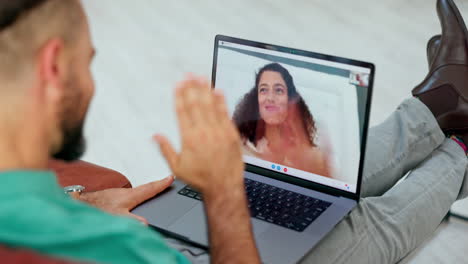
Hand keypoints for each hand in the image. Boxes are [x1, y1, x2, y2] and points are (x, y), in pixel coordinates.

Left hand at [78, 176, 173, 223]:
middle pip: (146, 188)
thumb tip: (145, 223)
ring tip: (156, 187)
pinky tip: (136, 199)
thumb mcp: (117, 217)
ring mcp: (119, 194)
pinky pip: (130, 194)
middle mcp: (126, 193)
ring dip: (147, 189)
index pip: (150, 189)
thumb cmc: (96, 209)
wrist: (79, 205)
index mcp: (130, 196)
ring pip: (137, 191)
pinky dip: (138, 194)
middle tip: (167, 181)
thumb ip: (132, 220)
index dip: (162, 184)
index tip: (171, 178)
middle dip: (157, 185)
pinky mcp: (113, 197)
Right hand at [154, 76, 244, 195]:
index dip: (179, 95)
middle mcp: (204, 132)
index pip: (182, 111)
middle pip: (196, 104)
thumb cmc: (201, 178)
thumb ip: (166, 149)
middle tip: (188, 75)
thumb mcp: (177, 167)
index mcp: (189, 138)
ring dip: (205, 90)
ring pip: (211, 105)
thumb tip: (156, 135)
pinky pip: (225, 113)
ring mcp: (219, 131)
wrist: (224, 186)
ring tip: (201, 77)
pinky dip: (221, 101)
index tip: (177, 84)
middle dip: (191, 87)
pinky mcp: (231, 134)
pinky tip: (218, 91)